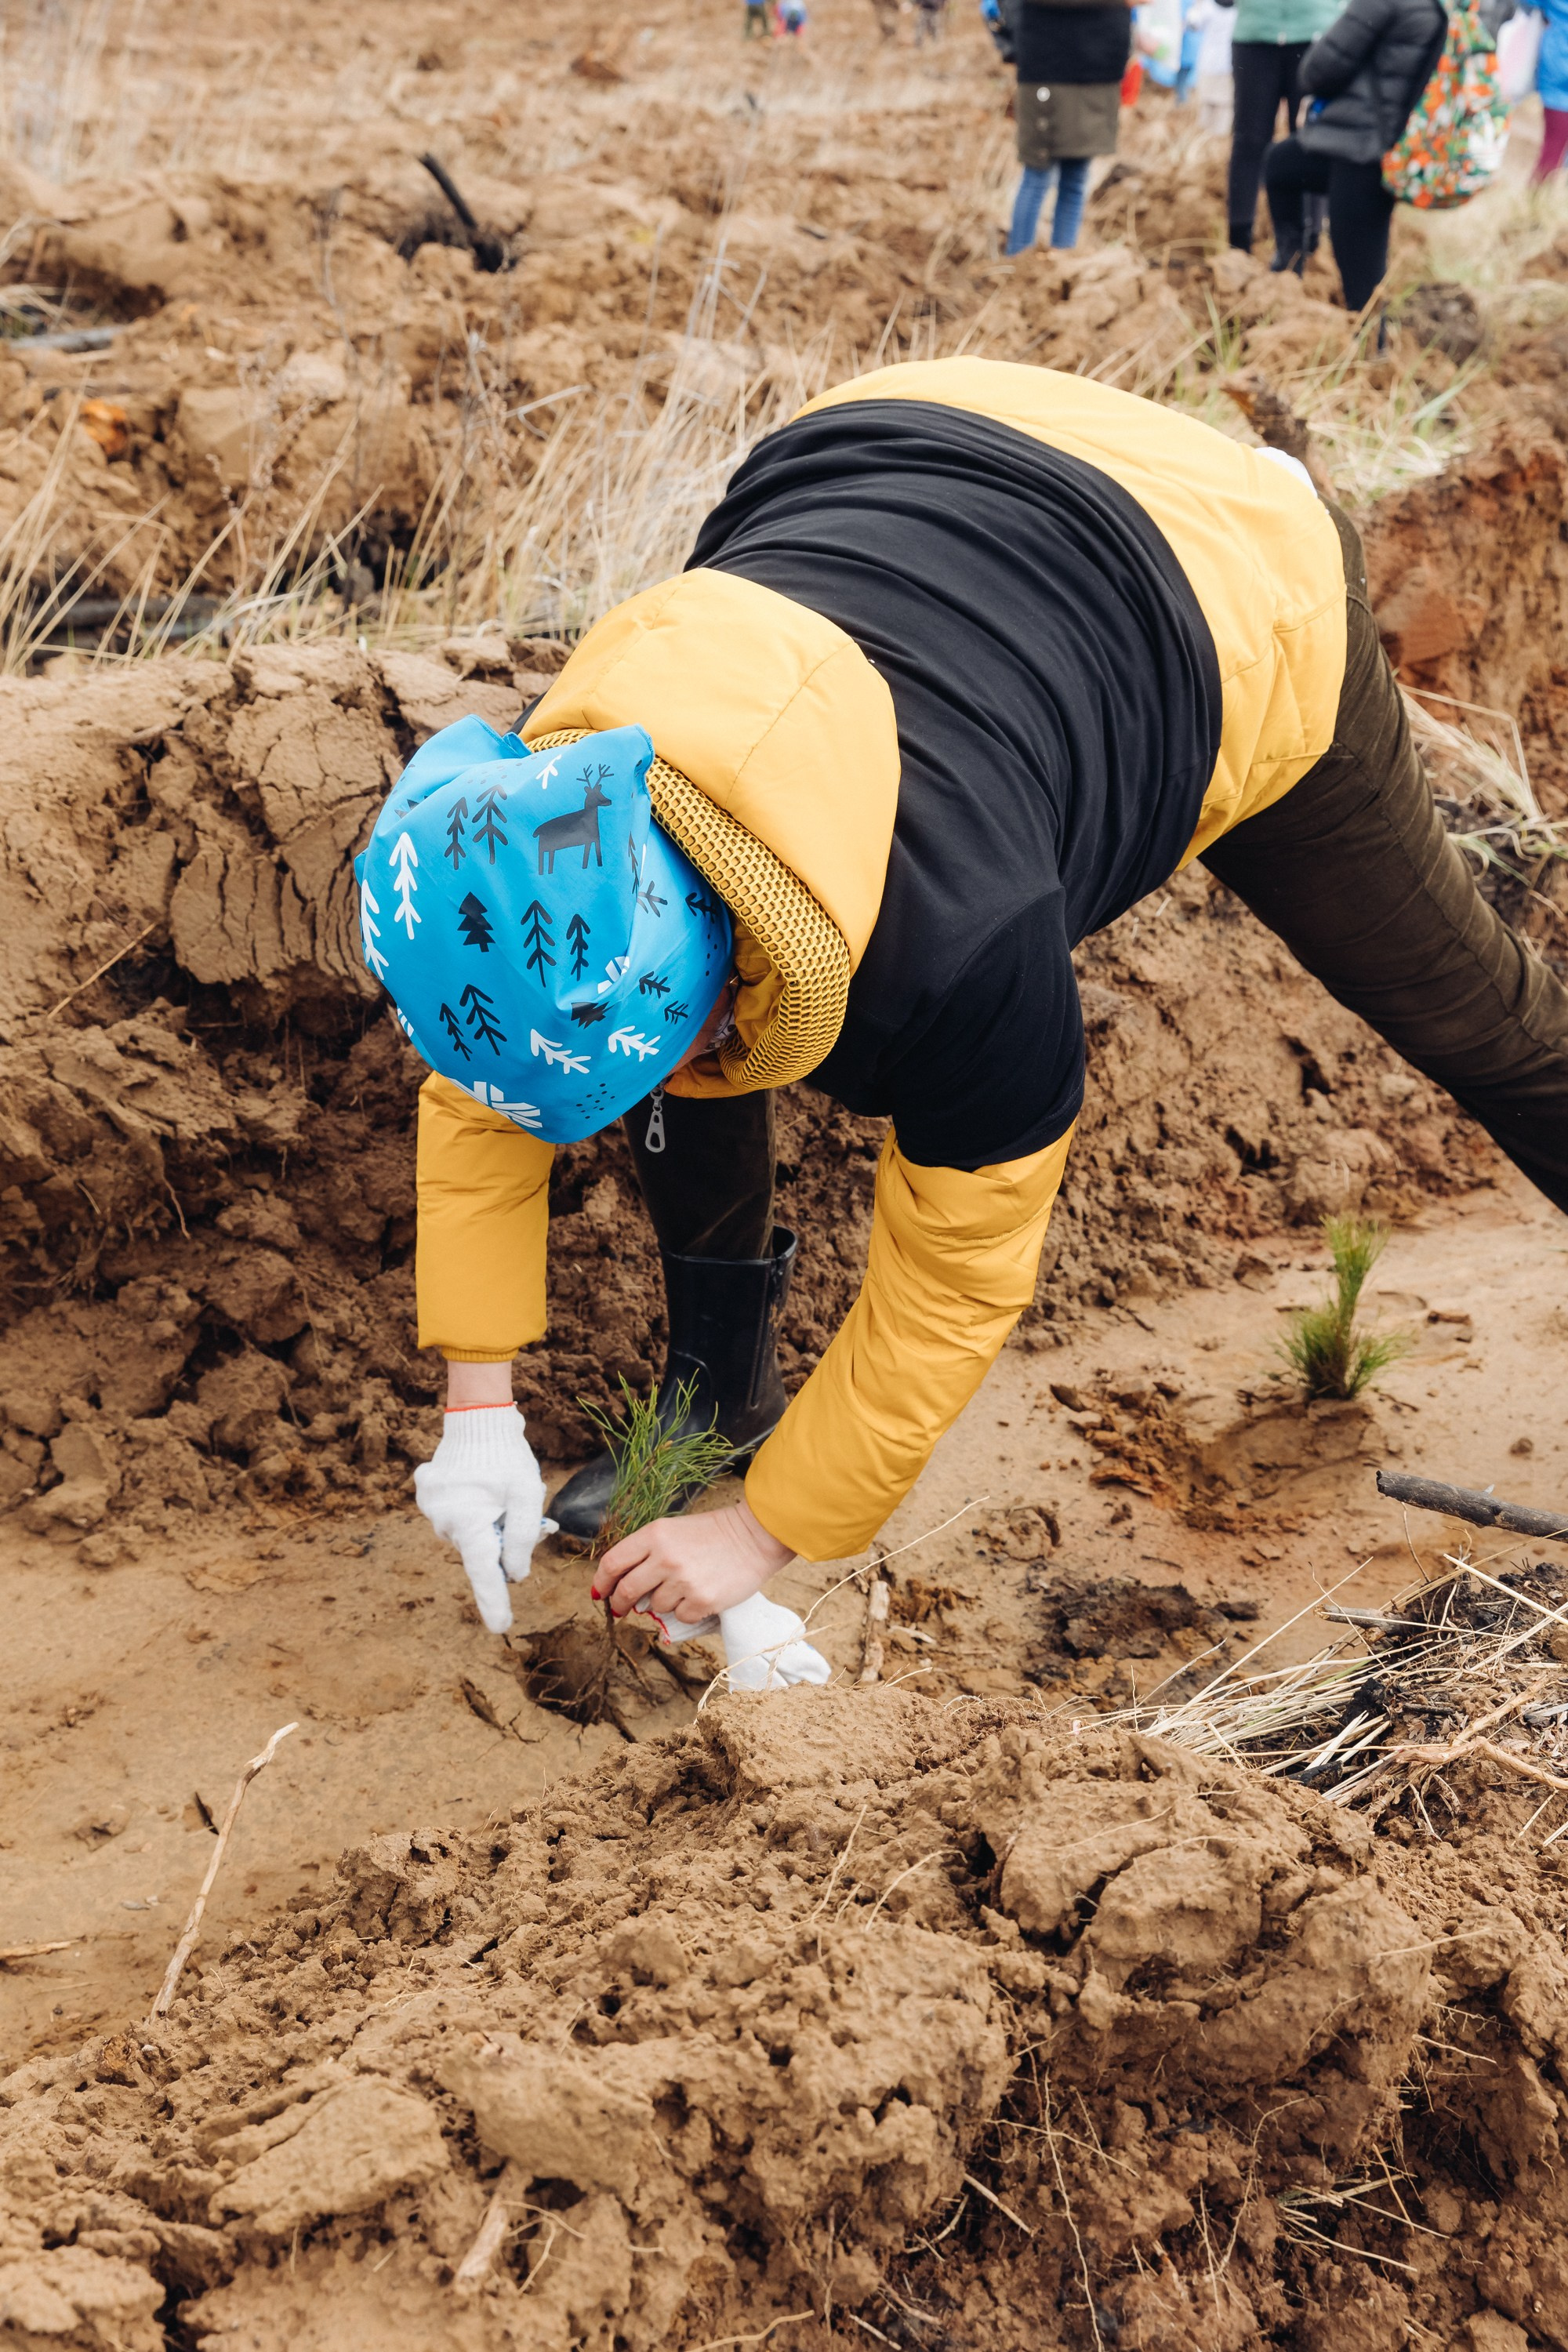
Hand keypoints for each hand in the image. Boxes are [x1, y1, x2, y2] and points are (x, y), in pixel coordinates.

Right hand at [413, 1401, 554, 1633]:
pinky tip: (476, 1483)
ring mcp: (430, 1507)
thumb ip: (524, 1538)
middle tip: (517, 1505)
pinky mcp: (426, 1494)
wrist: (477, 1416)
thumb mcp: (528, 1496)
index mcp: (470, 1523)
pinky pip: (453, 1512)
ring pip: (467, 1531)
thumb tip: (516, 1575)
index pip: (485, 1573)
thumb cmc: (507, 1456)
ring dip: (485, 1521)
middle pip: (480, 1547)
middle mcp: (443, 1520)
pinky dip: (470, 1506)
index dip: (494, 1601)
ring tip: (497, 1488)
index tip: (500, 1628)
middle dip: (501, 1538)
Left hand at [592, 1500, 794, 1633]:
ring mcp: (683, 1581)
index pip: (613, 1563)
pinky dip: (686, 1611)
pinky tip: (700, 1595)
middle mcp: (665, 1558)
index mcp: (654, 1535)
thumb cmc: (713, 1533)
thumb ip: (646, 1552)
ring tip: (683, 1586)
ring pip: (654, 1606)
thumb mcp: (673, 1530)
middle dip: (620, 1603)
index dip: (601, 1582)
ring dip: (662, 1602)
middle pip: (625, 1591)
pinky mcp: (702, 1601)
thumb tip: (620, 1585)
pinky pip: (679, 1617)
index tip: (600, 1592)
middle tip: (623, 1608)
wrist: (755, 1536)